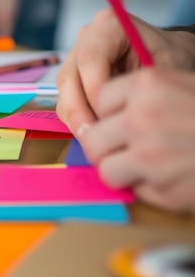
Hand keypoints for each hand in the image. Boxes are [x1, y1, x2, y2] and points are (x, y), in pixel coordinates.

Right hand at [56, 9, 194, 136]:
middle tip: (93, 136)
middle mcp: (86, 38)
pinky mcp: (72, 76)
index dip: (95, 90)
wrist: (166, 56)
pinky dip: (77, 119)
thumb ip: (139, 87)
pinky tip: (94, 133)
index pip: (90, 59)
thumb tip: (115, 117)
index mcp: (109, 25)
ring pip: (63, 92)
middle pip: (69, 77)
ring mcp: (75, 56)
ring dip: (76, 118)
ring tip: (95, 140)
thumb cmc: (169, 58)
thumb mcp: (164, 68)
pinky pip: (66, 101)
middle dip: (79, 110)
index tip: (111, 115)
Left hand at [79, 68, 194, 214]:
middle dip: (105, 147)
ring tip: (142, 166)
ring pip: (107, 170)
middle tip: (121, 150)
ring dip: (121, 171)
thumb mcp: (182, 86)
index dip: (107, 115)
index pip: (99, 101)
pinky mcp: (164, 189)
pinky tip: (171, 177)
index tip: (116, 122)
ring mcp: (151, 156)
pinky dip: (149, 188)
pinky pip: (136, 191)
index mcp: (147, 85)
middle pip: (94, 139)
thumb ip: (143, 96)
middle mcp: (142, 118)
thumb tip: (103, 112)